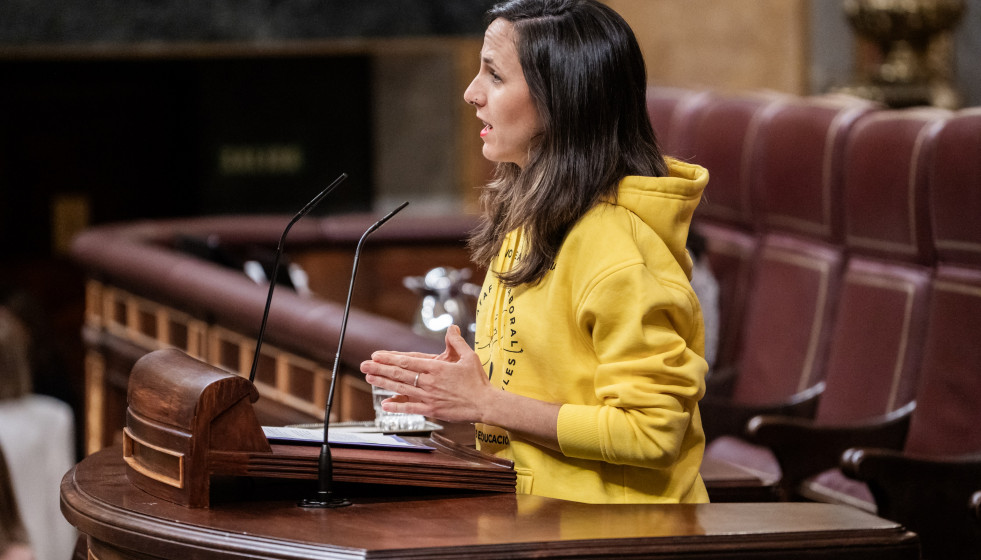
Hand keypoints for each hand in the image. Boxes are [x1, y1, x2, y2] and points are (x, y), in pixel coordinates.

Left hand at [360, 325, 492, 422]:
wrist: (485, 403)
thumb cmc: (478, 380)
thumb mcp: (469, 356)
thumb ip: (457, 341)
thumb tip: (451, 327)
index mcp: (437, 368)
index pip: (408, 362)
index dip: (390, 358)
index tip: (377, 355)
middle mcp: (430, 382)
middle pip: (400, 375)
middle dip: (380, 369)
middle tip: (364, 365)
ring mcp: (429, 397)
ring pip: (402, 389)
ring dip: (384, 384)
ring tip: (369, 378)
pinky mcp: (432, 411)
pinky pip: (410, 408)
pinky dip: (397, 406)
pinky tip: (385, 404)